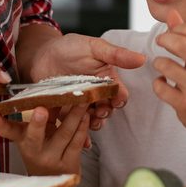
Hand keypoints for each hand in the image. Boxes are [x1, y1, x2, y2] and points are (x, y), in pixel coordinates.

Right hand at [0, 105, 90, 175]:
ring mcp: (52, 159)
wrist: (53, 180)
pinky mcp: (69, 164)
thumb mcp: (35, 134)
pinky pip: (77, 143)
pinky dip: (82, 127)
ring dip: (73, 116)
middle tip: (41, 109)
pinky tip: (86, 115)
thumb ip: (40, 115)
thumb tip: (50, 91)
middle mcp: (35, 151)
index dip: (0, 124)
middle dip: (37, 123)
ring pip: (63, 134)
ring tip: (81, 100)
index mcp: (24, 140)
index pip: (8, 131)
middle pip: (34, 136)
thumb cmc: (43, 150)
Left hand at [28, 32, 144, 125]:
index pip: (119, 93)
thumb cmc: (70, 47)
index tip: (116, 101)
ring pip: (92, 119)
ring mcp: (81, 104)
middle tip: (99, 111)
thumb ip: (117, 54)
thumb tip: (141, 58)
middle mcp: (96, 94)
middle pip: (107, 109)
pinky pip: (74, 125)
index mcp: (106, 80)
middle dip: (105, 113)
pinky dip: (78, 134)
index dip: (119, 99)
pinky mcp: (66, 111)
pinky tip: (80, 139)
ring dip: (94, 124)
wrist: (43, 54)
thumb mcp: (95, 47)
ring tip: (89, 122)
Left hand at [151, 10, 185, 136]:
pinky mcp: (185, 105)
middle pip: (180, 43)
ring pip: (166, 65)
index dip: (176, 28)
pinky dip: (158, 84)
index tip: (171, 34)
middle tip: (160, 43)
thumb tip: (172, 13)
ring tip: (163, 67)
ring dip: (159, 64)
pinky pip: (160, 88)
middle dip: (164, 39)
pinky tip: (164, 85)